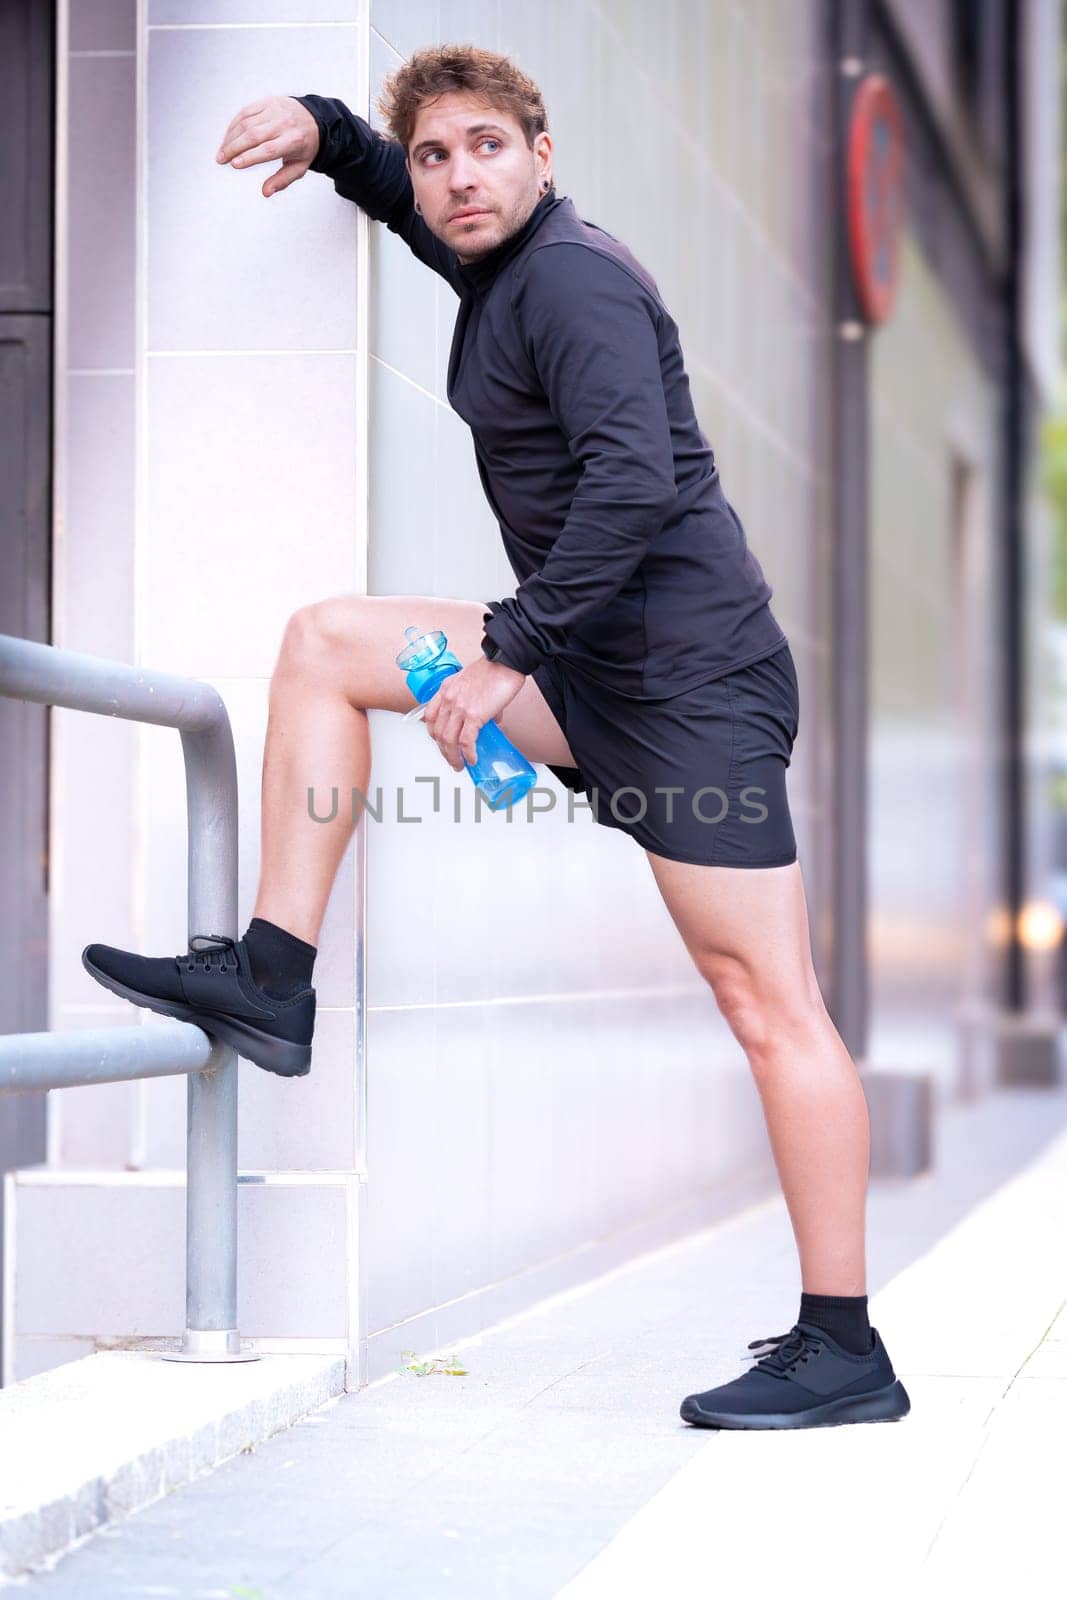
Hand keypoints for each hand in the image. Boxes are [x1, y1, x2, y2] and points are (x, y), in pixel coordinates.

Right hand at [215, 96, 319, 196]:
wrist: (314, 119)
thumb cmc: (304, 146)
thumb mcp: (300, 167)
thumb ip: (282, 180)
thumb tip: (266, 192)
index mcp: (294, 140)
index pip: (268, 150)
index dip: (249, 157)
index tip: (234, 165)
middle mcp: (284, 123)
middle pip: (253, 135)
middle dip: (233, 148)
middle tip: (221, 160)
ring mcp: (274, 110)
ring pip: (246, 122)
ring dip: (230, 137)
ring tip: (222, 151)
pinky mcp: (267, 102)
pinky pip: (245, 112)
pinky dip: (233, 125)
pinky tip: (228, 136)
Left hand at [421, 658, 525, 772]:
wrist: (506, 661)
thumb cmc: (495, 669)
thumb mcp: (473, 682)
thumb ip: (475, 700)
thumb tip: (491, 720)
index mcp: (446, 689)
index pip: (430, 715)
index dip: (433, 733)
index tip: (440, 742)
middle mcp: (448, 699)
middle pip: (438, 732)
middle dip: (443, 751)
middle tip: (451, 760)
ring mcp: (459, 707)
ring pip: (448, 740)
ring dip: (452, 757)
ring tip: (460, 765)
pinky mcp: (474, 715)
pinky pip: (466, 741)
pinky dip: (468, 754)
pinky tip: (472, 759)